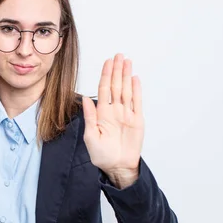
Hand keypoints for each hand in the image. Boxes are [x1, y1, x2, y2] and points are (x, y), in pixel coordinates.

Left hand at [82, 53, 144, 188]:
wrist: (117, 167)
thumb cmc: (102, 155)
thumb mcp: (91, 136)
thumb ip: (89, 117)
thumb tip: (85, 99)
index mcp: (102, 113)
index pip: (104, 89)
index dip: (105, 75)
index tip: (107, 62)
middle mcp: (114, 111)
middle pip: (116, 86)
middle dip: (117, 70)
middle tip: (119, 55)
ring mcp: (126, 114)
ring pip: (126, 90)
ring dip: (126, 76)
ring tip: (127, 62)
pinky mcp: (137, 120)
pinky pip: (137, 102)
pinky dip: (136, 90)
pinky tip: (135, 79)